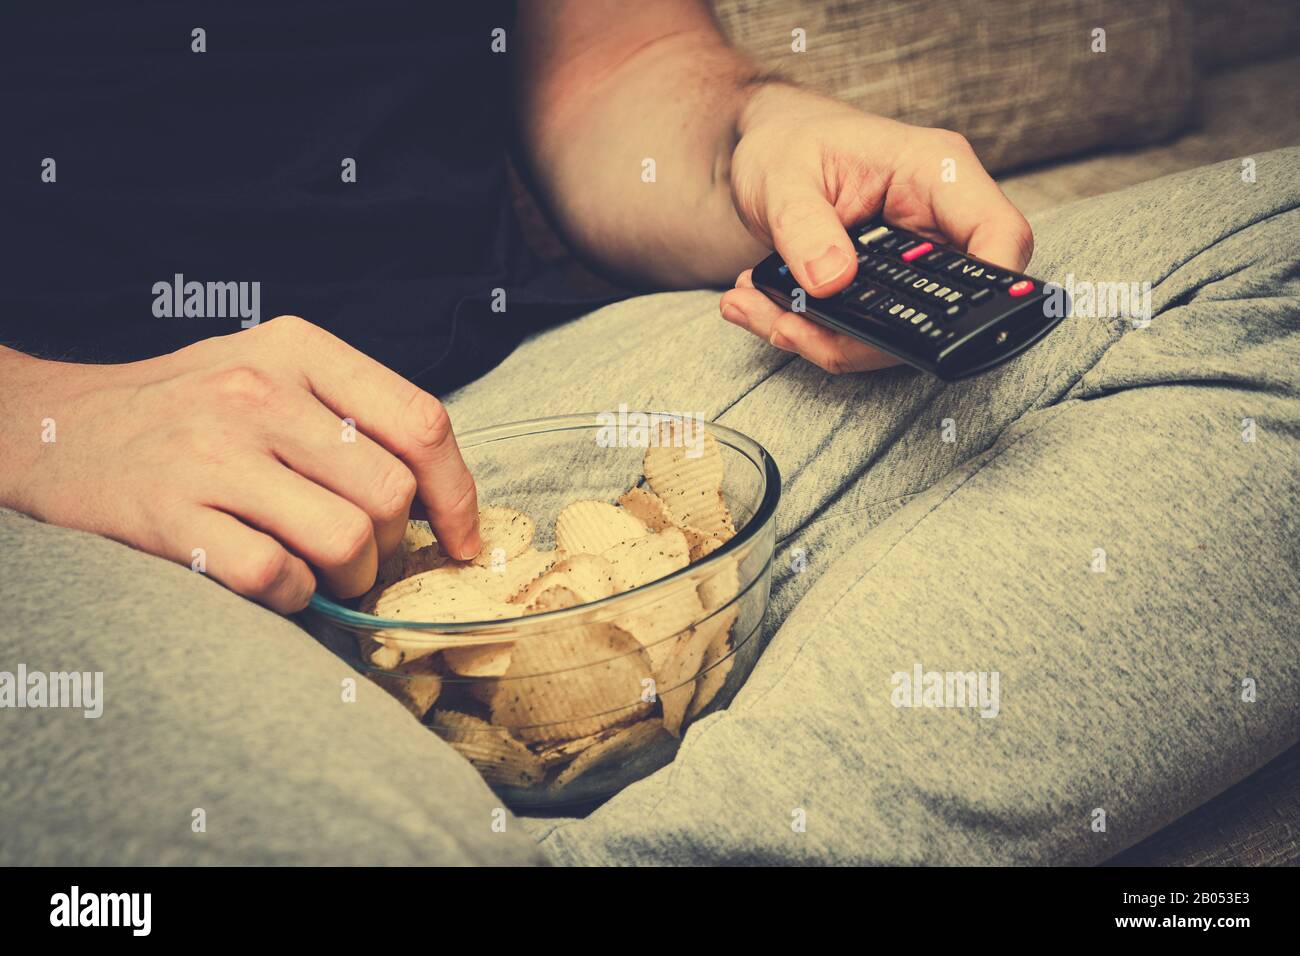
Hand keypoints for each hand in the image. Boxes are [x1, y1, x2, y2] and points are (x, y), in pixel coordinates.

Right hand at [0, 316, 480, 611]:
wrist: (51, 429)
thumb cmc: (185, 409)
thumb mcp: (269, 370)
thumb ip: (350, 412)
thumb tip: (440, 492)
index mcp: (298, 350)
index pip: (422, 422)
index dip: (459, 495)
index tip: (464, 541)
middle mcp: (259, 392)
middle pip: (391, 494)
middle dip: (395, 547)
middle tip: (366, 557)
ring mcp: (212, 453)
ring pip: (347, 539)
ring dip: (351, 577)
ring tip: (324, 572)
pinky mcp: (170, 515)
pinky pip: (279, 577)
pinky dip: (294, 595)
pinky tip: (274, 579)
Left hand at [720, 84, 1033, 373]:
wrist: (769, 147)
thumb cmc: (787, 143)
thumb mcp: (783, 178)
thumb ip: (804, 227)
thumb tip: (833, 281)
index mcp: (936, 172)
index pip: (999, 234)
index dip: (995, 288)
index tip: (946, 330)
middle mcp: (937, 220)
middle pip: (946, 304)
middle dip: (868, 337)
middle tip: (788, 327)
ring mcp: (916, 259)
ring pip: (900, 331)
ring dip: (828, 340)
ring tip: (760, 313)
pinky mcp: (890, 287)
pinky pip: (870, 331)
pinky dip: (818, 333)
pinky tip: (770, 312)